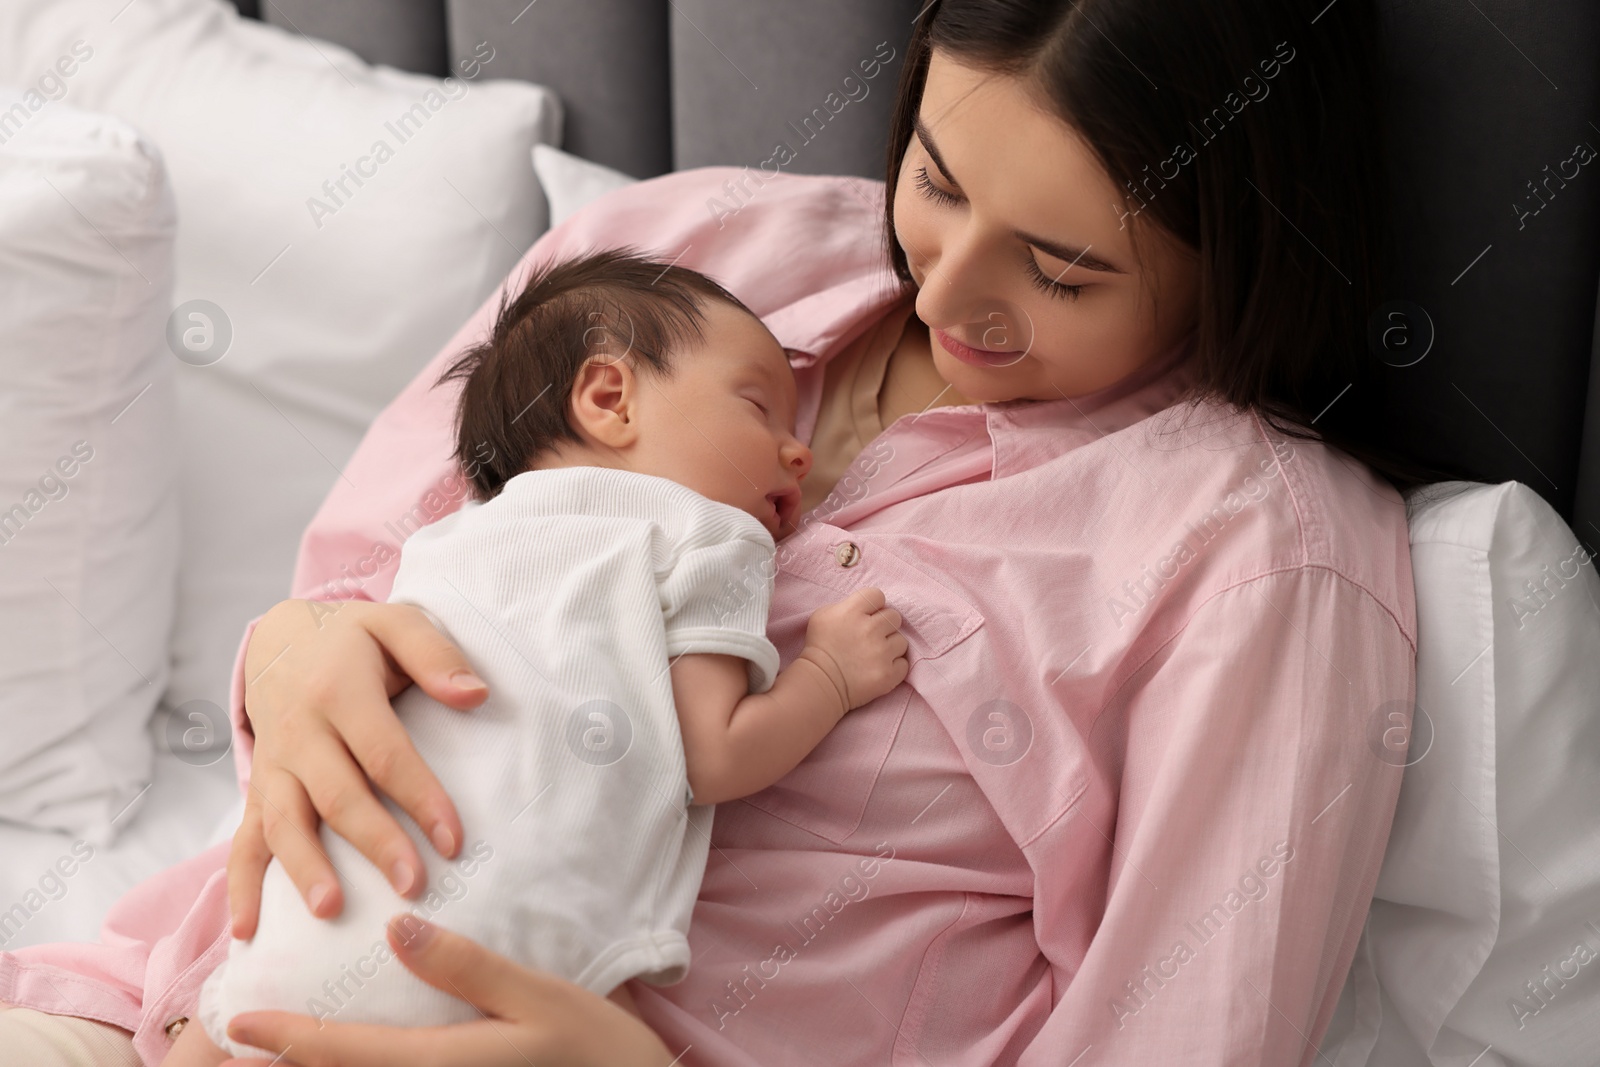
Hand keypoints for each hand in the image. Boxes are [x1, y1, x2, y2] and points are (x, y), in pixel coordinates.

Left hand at [218, 916, 678, 1066]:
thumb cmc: (597, 1052)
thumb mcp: (539, 997)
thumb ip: (465, 968)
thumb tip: (395, 926)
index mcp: (438, 1066)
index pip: (340, 1053)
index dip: (282, 1037)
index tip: (236, 1022)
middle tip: (241, 1044)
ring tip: (293, 1052)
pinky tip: (363, 1058)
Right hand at [228, 598, 489, 938]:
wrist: (279, 640)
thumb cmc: (353, 639)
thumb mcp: (394, 624)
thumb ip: (435, 655)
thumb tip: (476, 695)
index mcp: (338, 690)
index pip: (384, 752)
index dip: (419, 796)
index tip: (453, 839)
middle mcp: (299, 731)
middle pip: (338, 794)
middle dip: (375, 844)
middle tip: (412, 887)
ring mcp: (273, 764)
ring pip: (284, 821)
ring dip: (305, 869)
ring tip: (330, 912)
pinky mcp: (258, 788)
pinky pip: (243, 838)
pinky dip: (241, 884)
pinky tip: (247, 929)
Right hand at [800, 585, 908, 711]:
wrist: (819, 683)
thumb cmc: (819, 647)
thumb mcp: (823, 615)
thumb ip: (847, 605)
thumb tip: (868, 608)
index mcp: (852, 611)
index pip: (877, 595)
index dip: (874, 605)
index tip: (867, 616)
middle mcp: (869, 629)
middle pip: (894, 616)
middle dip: (884, 626)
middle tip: (872, 637)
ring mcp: (880, 653)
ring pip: (901, 640)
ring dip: (890, 647)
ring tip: (875, 655)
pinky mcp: (888, 674)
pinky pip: (904, 664)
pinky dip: (894, 667)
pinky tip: (879, 668)